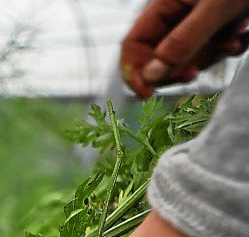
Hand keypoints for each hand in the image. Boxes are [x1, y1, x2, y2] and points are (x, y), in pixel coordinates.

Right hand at [121, 0, 248, 98]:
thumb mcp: (214, 9)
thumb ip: (181, 42)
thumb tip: (150, 76)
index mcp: (163, 5)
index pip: (133, 45)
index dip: (135, 71)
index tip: (147, 94)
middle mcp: (176, 15)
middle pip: (158, 57)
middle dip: (179, 68)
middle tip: (197, 72)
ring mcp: (198, 21)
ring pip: (189, 57)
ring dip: (212, 57)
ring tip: (235, 40)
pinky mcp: (219, 25)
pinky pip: (214, 50)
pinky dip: (229, 49)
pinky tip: (244, 36)